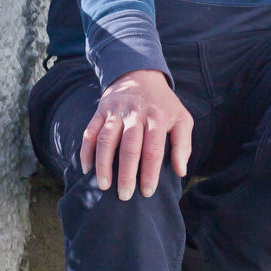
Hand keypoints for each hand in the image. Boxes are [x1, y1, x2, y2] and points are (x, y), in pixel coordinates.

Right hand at [80, 69, 193, 201]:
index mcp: (158, 117)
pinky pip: (90, 132)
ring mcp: (115, 112)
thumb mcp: (182, 118)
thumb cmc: (163, 104)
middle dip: (126, 173)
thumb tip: (180, 171)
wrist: (139, 75)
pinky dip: (86, 151)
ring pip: (106, 140)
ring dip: (103, 164)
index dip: (150, 173)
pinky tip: (87, 169)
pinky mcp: (100, 111)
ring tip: (103, 185)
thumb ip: (183, 144)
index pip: (153, 149)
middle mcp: (135, 114)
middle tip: (124, 195)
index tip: (147, 192)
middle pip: (129, 146)